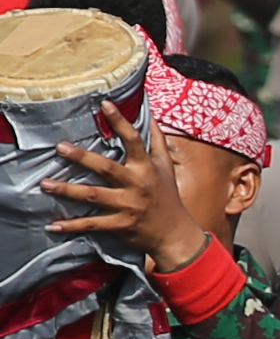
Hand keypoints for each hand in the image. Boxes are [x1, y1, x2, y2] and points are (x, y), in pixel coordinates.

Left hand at [46, 98, 211, 271]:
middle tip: (61, 147)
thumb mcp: (166, 168)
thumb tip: (151, 117)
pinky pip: (92, 224)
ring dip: (68, 190)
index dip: (120, 122)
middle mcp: (137, 185)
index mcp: (146, 169)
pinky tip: (53, 225)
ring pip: (94, 196)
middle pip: (106, 168)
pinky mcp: (120, 224)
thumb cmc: (168, 197)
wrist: (175, 234)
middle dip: (83, 158)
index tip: (104, 105)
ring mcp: (128, 206)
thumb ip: (157, 142)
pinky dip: (72, 226)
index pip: (133, 141)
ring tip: (45, 184)